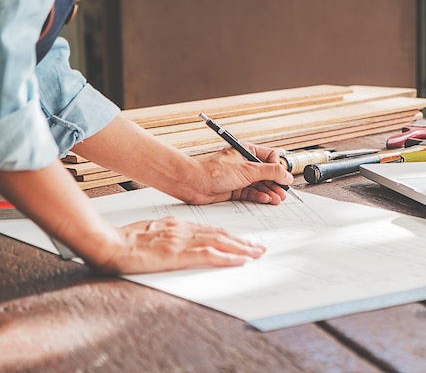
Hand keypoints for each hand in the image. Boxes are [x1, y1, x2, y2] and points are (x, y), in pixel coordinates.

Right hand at [96, 216, 265, 273]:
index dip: (229, 235)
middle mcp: (183, 230)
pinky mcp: (177, 253)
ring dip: (241, 248)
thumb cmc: (122, 240)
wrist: (107, 243)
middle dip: (242, 241)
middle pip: (220, 234)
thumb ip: (166, 235)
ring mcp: (181, 241)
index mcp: (176, 225)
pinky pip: (208, 254)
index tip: (242, 240)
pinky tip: (239, 260)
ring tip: (256, 253)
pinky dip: (227, 257)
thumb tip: (175, 242)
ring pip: (220, 242)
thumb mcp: (148, 232)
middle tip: (259, 247)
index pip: (210, 229)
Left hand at [189, 144, 294, 204]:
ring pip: (259, 184)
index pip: (270, 157)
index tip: (282, 177)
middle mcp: (244, 163)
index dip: (277, 167)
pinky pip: (251, 193)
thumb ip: (271, 172)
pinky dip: (259, 196)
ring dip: (269, 191)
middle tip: (283, 192)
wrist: (194, 183)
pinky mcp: (234, 189)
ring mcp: (239, 177)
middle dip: (275, 183)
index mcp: (247, 151)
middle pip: (266, 173)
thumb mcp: (248, 170)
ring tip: (277, 199)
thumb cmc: (214, 171)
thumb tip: (287, 174)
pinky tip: (266, 199)